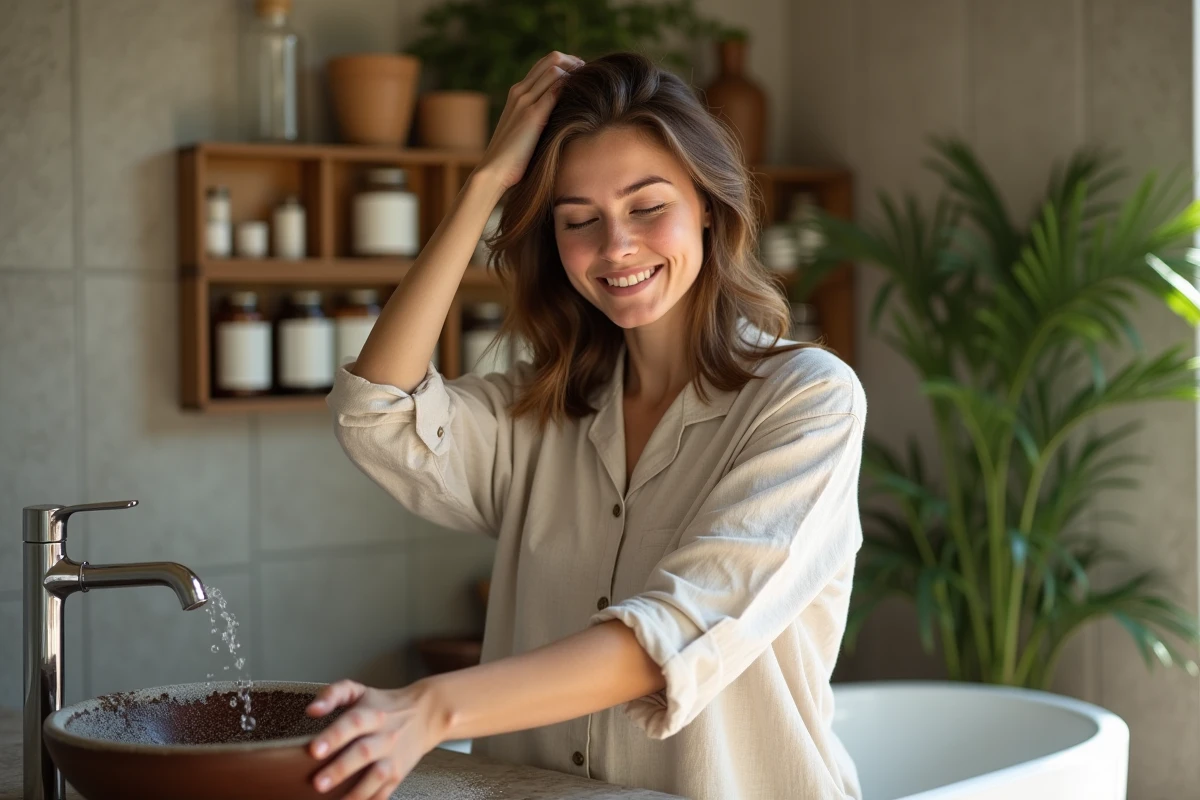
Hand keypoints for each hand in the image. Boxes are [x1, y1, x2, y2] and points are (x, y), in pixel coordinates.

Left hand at [305, 679, 443, 798]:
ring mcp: (393, 757)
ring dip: (355, 791)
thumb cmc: (384, 705)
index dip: (333, 736)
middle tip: (317, 782)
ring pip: (376, 776)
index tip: (313, 750)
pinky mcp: (398, 775)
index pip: (353, 723)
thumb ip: (332, 695)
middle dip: (340, 769)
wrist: (424, 714)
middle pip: (363, 752)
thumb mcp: (359, 692)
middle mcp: (384, 736)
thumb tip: (311, 711)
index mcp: (372, 714)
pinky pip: (384, 792)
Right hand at [476, 51, 583, 190]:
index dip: (566, 65)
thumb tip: (558, 121)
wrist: (493, 171)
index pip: (543, 65)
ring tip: (590, 83)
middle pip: (551, 59)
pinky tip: (583, 95)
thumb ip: (537, 120)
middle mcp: (519, 92)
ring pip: (554, 68)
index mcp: (517, 94)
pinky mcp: (532, 115)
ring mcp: (525, 101)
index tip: (580, 76)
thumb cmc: (511, 159)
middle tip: (590, 75)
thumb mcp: (524, 132)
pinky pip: (555, 89)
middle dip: (574, 63)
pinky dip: (571, 86)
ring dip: (576, 72)